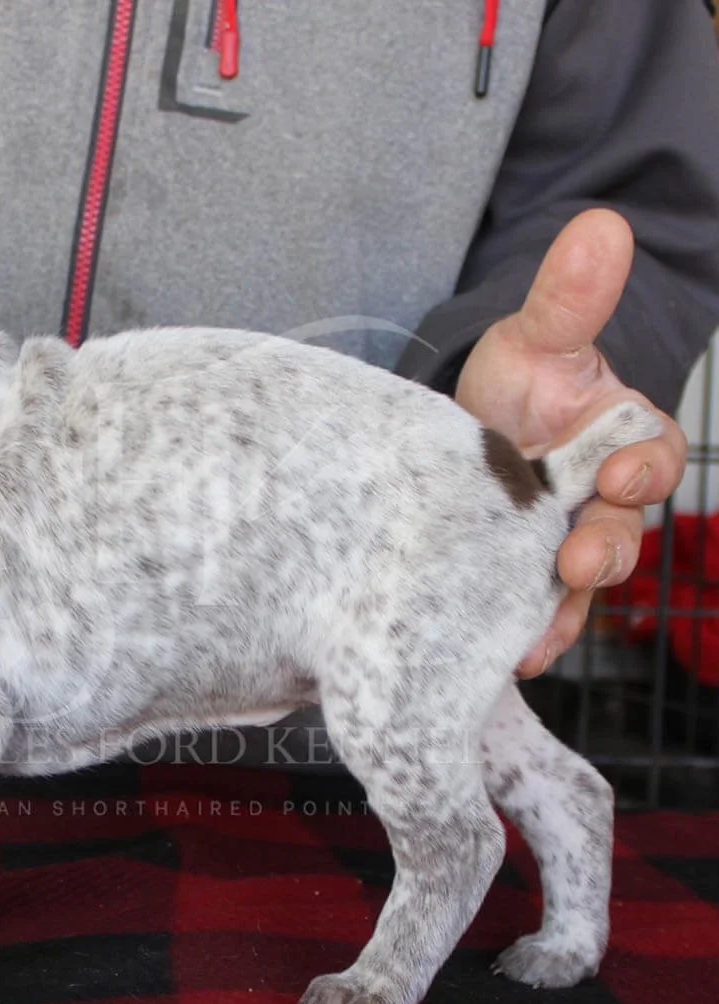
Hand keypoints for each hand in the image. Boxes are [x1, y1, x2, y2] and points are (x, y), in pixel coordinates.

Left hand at [455, 209, 686, 676]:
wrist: (469, 431)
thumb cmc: (518, 384)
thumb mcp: (537, 339)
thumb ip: (569, 298)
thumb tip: (599, 226)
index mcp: (625, 443)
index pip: (654, 456)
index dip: (645, 464)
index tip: (622, 467)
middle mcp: (603, 504)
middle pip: (623, 534)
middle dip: (607, 548)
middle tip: (581, 558)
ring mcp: (561, 548)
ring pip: (580, 588)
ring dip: (565, 609)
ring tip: (537, 635)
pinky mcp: (518, 581)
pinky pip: (536, 615)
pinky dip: (528, 636)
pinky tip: (511, 656)